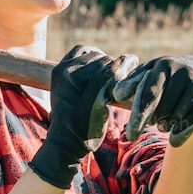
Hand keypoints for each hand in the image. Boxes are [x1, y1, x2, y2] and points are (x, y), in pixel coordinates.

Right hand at [30, 45, 137, 189]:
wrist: (66, 143)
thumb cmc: (70, 121)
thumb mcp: (65, 94)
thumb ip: (77, 77)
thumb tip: (101, 65)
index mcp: (60, 70)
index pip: (82, 50)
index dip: (96, 56)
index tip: (104, 66)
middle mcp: (69, 71)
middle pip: (98, 56)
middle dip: (110, 65)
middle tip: (119, 78)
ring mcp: (83, 81)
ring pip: (109, 64)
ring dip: (121, 69)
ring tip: (127, 80)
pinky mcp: (97, 91)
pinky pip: (116, 75)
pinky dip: (126, 73)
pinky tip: (133, 79)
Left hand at [111, 55, 192, 145]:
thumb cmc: (163, 79)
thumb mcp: (145, 78)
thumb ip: (129, 86)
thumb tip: (117, 94)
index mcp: (162, 64)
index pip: (149, 95)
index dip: (139, 117)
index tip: (131, 136)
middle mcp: (183, 67)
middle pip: (164, 109)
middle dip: (155, 121)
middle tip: (155, 124)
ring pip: (181, 115)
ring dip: (169, 127)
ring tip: (165, 125)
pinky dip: (184, 132)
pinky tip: (174, 139)